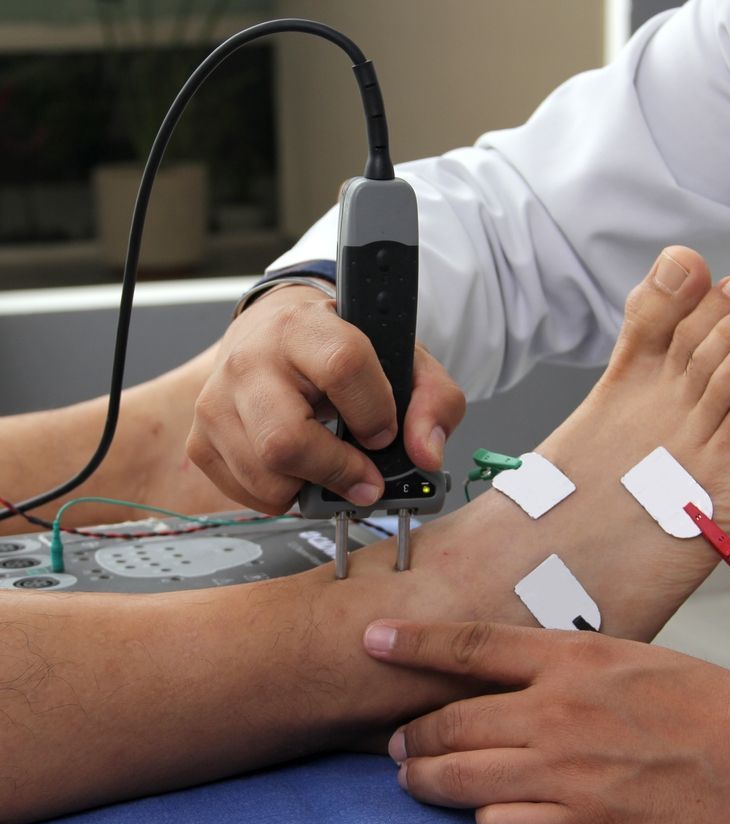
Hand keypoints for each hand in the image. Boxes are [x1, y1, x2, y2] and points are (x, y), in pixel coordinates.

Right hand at [187, 285, 465, 511]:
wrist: (280, 332)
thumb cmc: (342, 348)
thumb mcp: (402, 360)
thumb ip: (433, 401)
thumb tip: (427, 455)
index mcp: (303, 327)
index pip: (342, 368)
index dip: (373, 412)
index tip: (384, 433)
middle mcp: (249, 360)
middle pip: (286, 441)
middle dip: (336, 472)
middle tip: (364, 479)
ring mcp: (217, 402)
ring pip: (264, 475)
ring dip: (309, 488)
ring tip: (330, 468)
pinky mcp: (201, 439)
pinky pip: (244, 492)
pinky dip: (281, 495)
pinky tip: (299, 470)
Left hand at [364, 619, 729, 823]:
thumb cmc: (708, 706)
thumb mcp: (633, 657)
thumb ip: (566, 665)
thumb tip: (513, 675)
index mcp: (573, 659)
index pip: (472, 645)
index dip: (413, 643)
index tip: (374, 640)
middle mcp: (559, 712)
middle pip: (451, 720)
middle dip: (411, 734)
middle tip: (400, 740)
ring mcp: (568, 773)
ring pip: (463, 779)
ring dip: (430, 780)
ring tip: (420, 779)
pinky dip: (486, 822)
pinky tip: (492, 816)